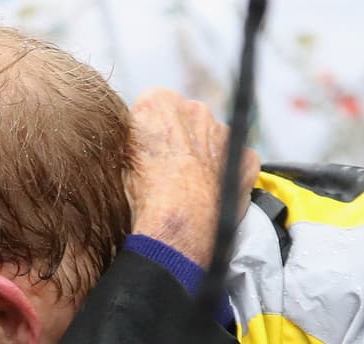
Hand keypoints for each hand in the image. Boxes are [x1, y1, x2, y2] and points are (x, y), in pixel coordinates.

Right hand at [125, 88, 260, 266]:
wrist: (178, 222)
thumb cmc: (143, 195)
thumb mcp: (118, 160)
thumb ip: (131, 138)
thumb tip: (134, 141)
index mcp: (158, 102)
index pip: (150, 108)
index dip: (145, 134)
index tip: (143, 155)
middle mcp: (194, 109)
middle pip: (184, 120)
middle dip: (177, 141)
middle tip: (164, 173)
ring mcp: (224, 131)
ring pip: (210, 140)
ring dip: (201, 157)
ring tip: (186, 188)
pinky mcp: (245, 156)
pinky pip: (235, 161)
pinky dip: (225, 174)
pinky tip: (209, 193)